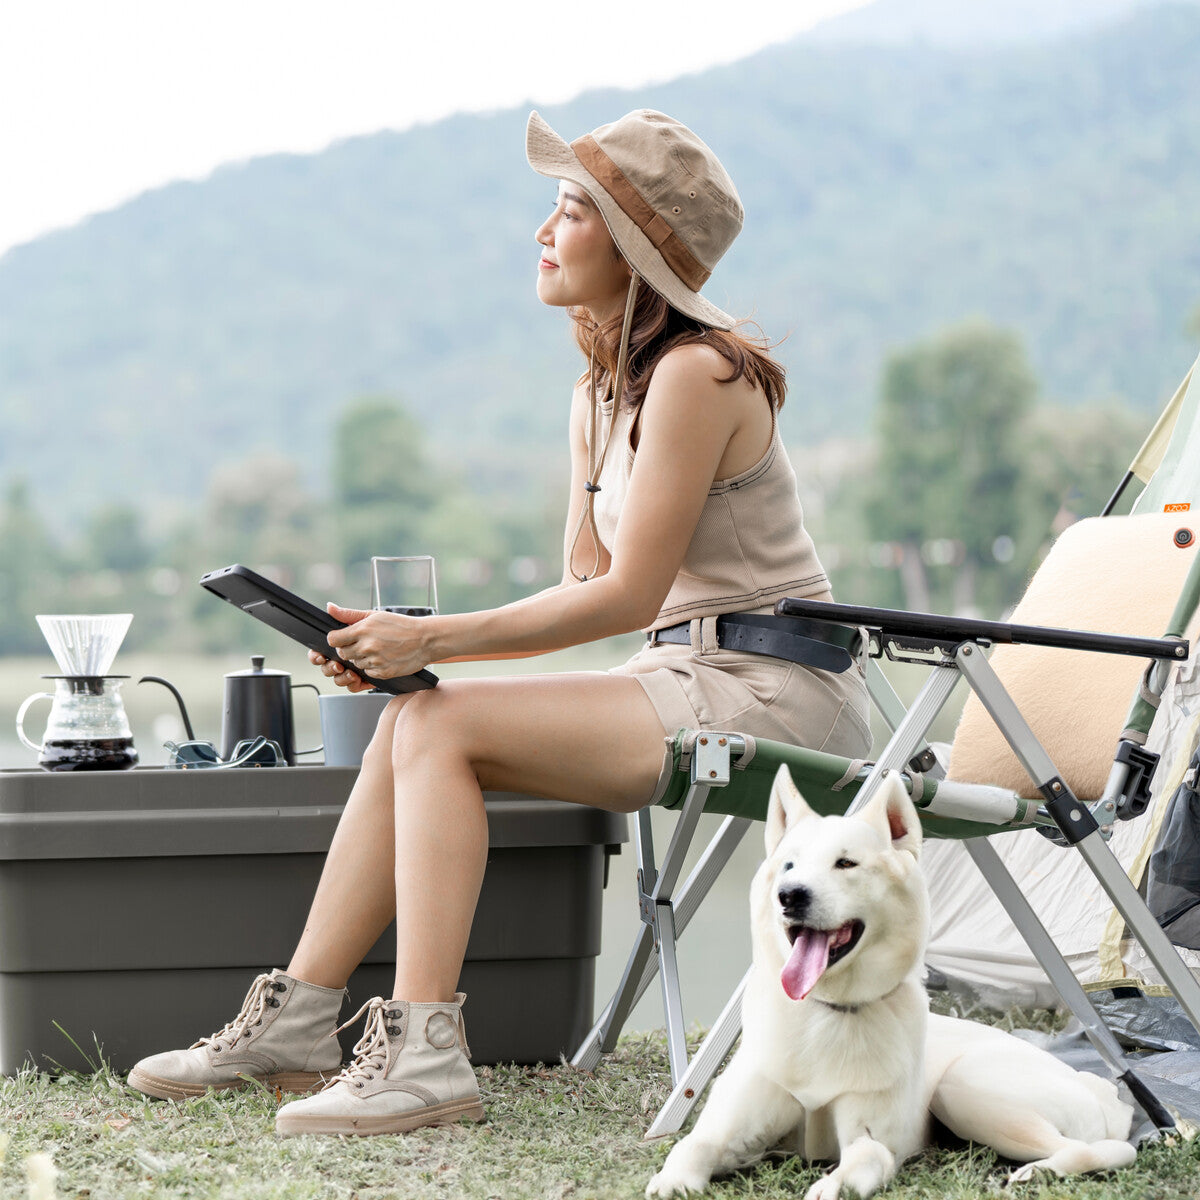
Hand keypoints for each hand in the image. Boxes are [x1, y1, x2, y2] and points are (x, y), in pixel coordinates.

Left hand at [313, 602, 432, 682]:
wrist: (425, 639)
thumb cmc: (401, 625)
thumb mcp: (374, 615)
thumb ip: (349, 614)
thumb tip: (329, 607)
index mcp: (363, 630)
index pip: (333, 640)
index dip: (336, 639)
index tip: (343, 638)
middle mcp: (367, 646)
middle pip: (342, 654)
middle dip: (349, 649)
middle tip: (363, 643)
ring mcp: (375, 661)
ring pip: (355, 664)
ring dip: (362, 659)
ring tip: (377, 650)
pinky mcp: (383, 673)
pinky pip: (367, 673)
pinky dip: (372, 667)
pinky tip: (383, 658)